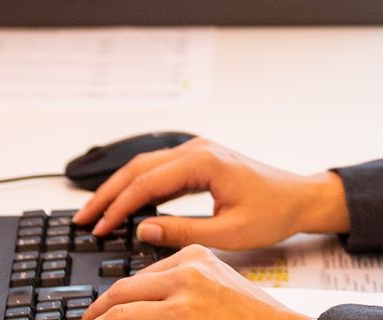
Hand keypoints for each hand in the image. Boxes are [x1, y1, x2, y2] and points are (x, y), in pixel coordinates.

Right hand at [72, 136, 348, 248]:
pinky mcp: (199, 161)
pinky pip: (160, 169)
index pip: (147, 183)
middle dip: (107, 193)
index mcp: (203, 162)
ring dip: (119, 188)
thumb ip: (183, 231)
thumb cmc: (273, 212)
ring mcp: (197, 152)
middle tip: (83, 217)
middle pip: (138, 168)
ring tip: (96, 211)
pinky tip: (125, 202)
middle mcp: (196, 150)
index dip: (118, 207)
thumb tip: (144, 230)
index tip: (99, 227)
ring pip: (146, 166)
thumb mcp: (229, 231)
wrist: (299, 197)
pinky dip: (138, 185)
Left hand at [83, 245, 301, 319]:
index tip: (103, 311)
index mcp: (196, 256)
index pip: (141, 276)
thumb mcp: (216, 287)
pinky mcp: (181, 318)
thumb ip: (182, 287)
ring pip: (122, 310)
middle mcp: (188, 272)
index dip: (115, 299)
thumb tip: (138, 303)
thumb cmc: (251, 317)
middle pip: (124, 290)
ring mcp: (184, 298)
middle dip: (99, 311)